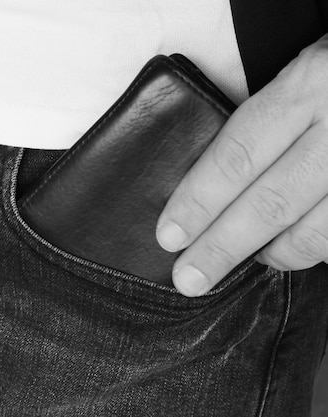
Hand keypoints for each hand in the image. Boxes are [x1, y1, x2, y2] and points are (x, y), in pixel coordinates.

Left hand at [156, 34, 327, 296]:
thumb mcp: (302, 72)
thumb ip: (265, 121)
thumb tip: (207, 186)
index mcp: (306, 86)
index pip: (238, 156)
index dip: (199, 202)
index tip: (170, 236)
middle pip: (271, 203)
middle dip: (223, 247)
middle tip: (190, 278)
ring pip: (315, 232)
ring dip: (274, 255)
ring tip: (249, 261)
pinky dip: (316, 250)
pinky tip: (296, 248)